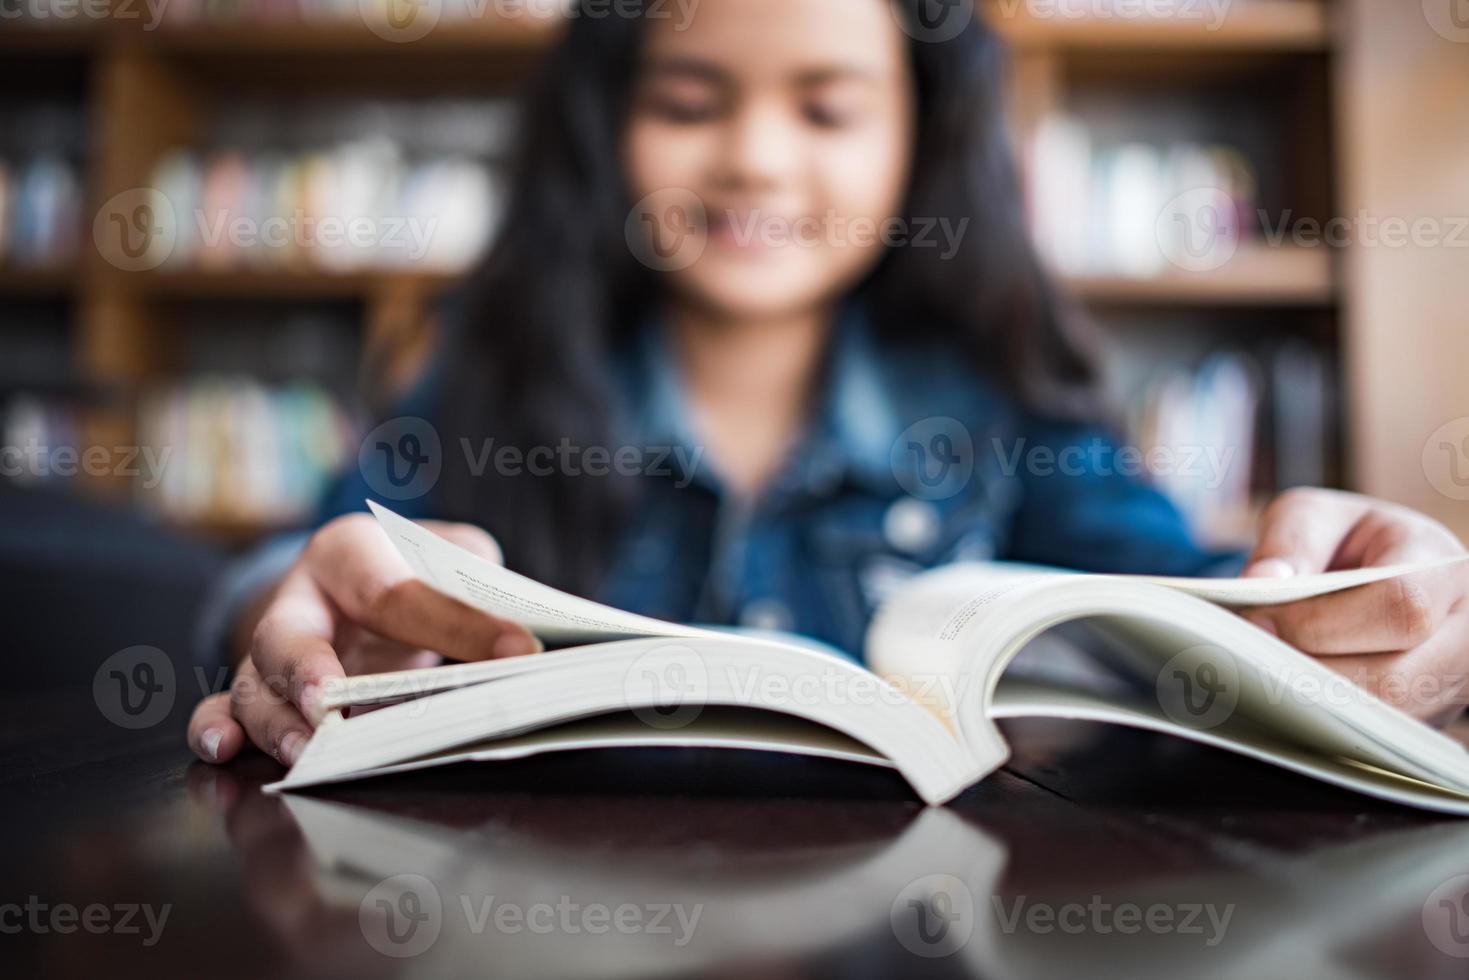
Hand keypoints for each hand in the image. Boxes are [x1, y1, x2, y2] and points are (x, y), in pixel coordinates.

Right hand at [187, 513, 541, 765]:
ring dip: (274, 724)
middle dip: (307, 672)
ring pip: (253, 685)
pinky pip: (221, 707)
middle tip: (331, 706)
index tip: (518, 651)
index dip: (458, 624)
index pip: (399, 590)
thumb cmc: (415, 567)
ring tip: (303, 752)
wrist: (360, 576)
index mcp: (351, 550)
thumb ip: (479, 588)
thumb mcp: (454, 558)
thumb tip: (523, 642)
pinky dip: (213, 729)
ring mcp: (270, 648)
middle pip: (286, 634)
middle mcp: (300, 598)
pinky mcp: (259, 689)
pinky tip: (223, 748)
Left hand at [1240, 488, 1468, 724]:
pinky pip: (1371, 738)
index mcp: (1445, 572)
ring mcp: (1448, 687)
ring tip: (1255, 676)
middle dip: (1307, 672)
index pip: (1400, 607)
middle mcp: (1462, 636)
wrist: (1392, 573)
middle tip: (1244, 658)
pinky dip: (1318, 720)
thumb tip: (1263, 582)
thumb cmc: (1356, 543)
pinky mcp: (1421, 720)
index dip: (1321, 621)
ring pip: (1380, 718)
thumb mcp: (1321, 517)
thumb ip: (1292, 539)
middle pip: (1392, 678)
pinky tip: (1278, 695)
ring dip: (1308, 703)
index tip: (1258, 619)